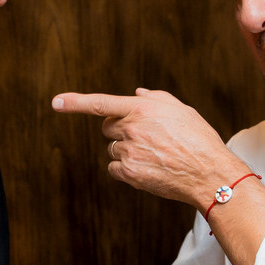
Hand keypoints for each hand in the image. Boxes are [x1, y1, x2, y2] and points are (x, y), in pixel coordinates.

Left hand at [52, 89, 239, 208]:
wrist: (209, 172)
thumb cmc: (199, 140)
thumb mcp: (182, 110)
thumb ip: (156, 98)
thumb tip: (137, 93)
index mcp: (142, 108)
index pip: (101, 103)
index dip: (75, 102)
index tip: (56, 102)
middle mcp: (131, 127)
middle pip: (107, 128)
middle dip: (119, 130)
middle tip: (144, 138)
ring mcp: (128, 151)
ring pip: (113, 149)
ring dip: (126, 151)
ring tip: (154, 155)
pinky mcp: (129, 172)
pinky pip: (114, 168)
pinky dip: (126, 169)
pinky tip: (148, 168)